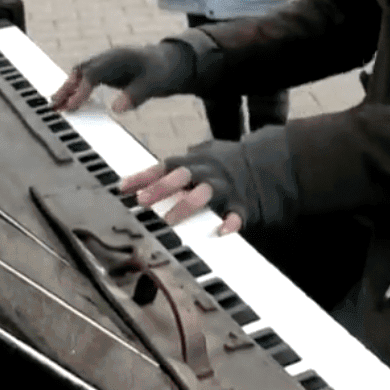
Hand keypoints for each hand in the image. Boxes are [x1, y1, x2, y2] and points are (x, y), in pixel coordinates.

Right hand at [50, 41, 196, 113]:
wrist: (168, 62)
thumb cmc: (162, 72)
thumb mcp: (154, 84)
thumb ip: (136, 95)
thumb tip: (116, 109)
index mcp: (119, 58)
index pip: (94, 73)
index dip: (81, 90)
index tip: (71, 106)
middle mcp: (108, 58)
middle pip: (82, 70)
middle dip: (67, 88)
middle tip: (54, 106)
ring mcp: (105, 63)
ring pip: (80, 73)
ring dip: (68, 89)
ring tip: (55, 106)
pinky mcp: (104, 71)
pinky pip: (85, 78)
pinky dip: (75, 89)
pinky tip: (68, 102)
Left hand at [120, 162, 243, 235]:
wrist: (266, 163)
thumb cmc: (224, 164)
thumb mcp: (198, 158)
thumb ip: (171, 168)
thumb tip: (135, 178)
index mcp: (194, 162)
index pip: (164, 166)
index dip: (143, 176)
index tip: (123, 187)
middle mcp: (206, 173)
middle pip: (181, 175)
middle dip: (161, 187)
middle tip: (142, 201)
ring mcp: (224, 188)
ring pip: (204, 193)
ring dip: (186, 205)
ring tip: (170, 220)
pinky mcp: (242, 205)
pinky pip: (236, 213)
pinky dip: (230, 221)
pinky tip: (222, 230)